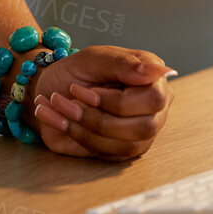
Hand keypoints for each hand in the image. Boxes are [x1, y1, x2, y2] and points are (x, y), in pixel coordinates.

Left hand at [22, 46, 174, 160]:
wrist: (52, 90)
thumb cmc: (75, 71)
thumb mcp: (93, 59)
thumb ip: (125, 63)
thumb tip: (160, 70)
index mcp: (152, 79)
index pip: (154, 98)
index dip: (116, 100)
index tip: (82, 90)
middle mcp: (154, 108)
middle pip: (144, 126)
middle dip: (99, 117)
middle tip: (70, 99)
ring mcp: (141, 132)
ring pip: (127, 144)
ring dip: (86, 127)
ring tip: (61, 107)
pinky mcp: (124, 151)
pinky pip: (109, 154)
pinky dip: (80, 137)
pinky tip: (62, 120)